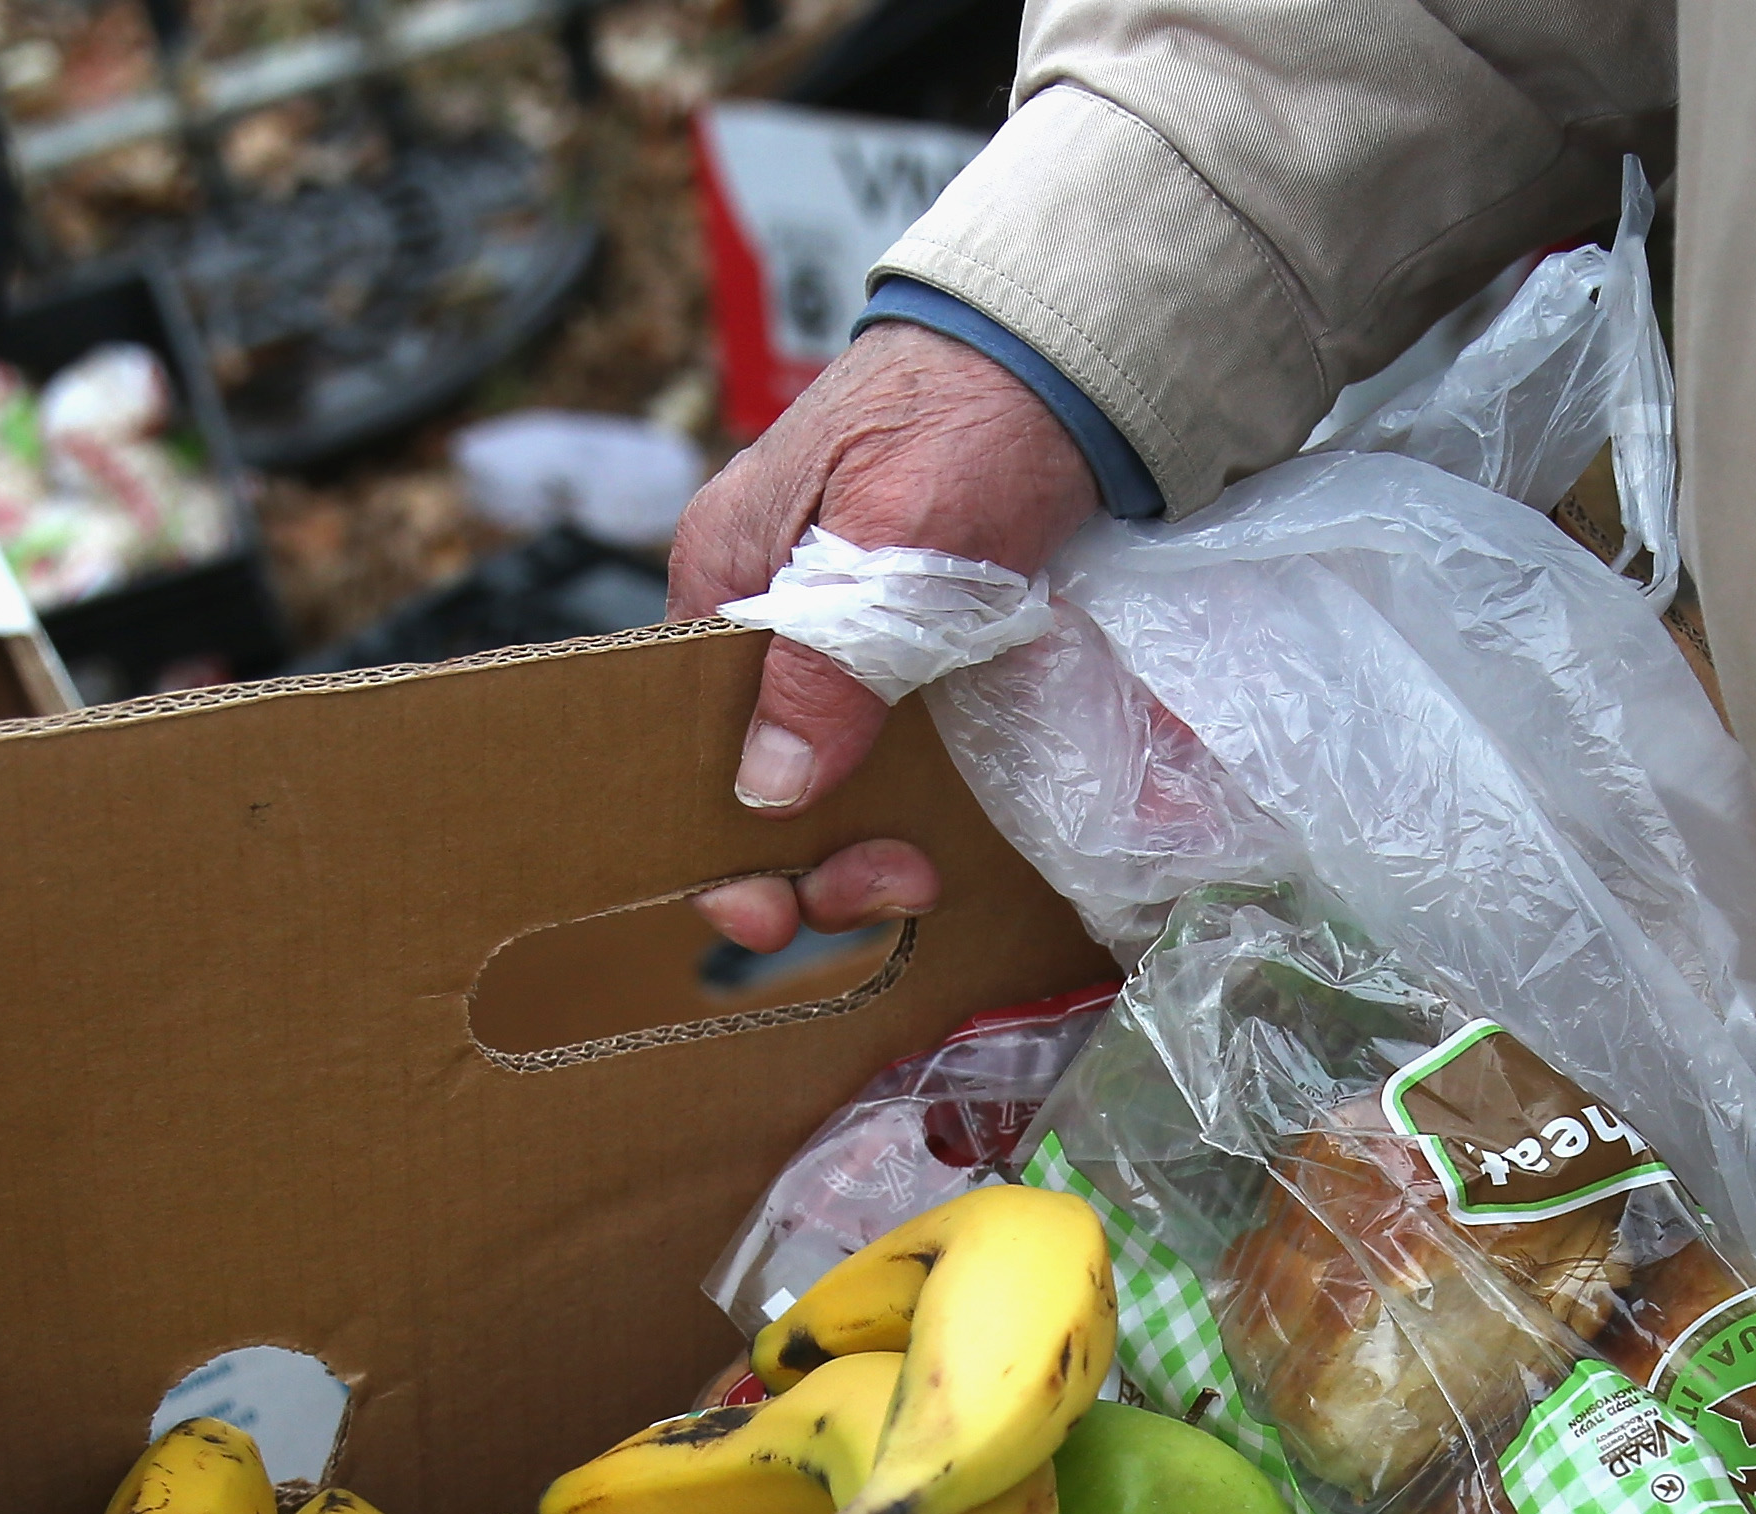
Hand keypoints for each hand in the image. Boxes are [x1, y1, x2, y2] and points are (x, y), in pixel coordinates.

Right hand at [667, 321, 1099, 950]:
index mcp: (723, 582)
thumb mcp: (893, 536)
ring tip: (927, 871)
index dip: (721, 840)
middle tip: (896, 885)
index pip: (684, 742)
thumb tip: (769, 789)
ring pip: (830, 783)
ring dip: (870, 844)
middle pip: (760, 780)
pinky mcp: (913, 651)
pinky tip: (956, 836)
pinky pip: (895, 751)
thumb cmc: (970, 417)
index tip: (773, 910)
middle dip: (812, 859)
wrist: (1072, 361)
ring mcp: (842, 640)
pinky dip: (921, 804)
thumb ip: (829, 659)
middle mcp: (767, 619)